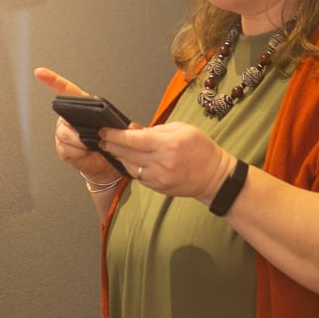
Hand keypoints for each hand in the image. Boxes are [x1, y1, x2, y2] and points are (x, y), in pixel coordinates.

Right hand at [33, 67, 114, 183]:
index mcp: (83, 109)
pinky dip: (76, 151)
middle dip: (76, 125)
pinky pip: (65, 147)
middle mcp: (70, 119)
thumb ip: (125, 127)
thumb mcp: (121, 131)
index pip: (66, 90)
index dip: (52, 80)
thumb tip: (129, 127)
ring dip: (78, 140)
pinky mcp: (63, 148)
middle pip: (64, 116)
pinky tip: (84, 152)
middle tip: (91, 133)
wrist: (105, 166)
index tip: (41, 73)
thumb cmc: (111, 144)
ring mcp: (65, 133)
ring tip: (90, 145)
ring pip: (64, 133)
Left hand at [99, 122, 236, 199]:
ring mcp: (159, 178)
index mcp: (168, 144)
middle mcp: (161, 162)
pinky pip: (138, 176)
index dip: (115, 135)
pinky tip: (129, 160)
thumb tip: (134, 130)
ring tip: (114, 148)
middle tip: (103, 139)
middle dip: (111, 145)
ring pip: (129, 166)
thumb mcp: (182, 129)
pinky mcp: (158, 187)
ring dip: (119, 157)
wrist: (215, 176)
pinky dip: (131, 167)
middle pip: (127, 153)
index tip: (104, 130)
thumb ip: (156, 130)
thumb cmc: (201, 149)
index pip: (133, 139)